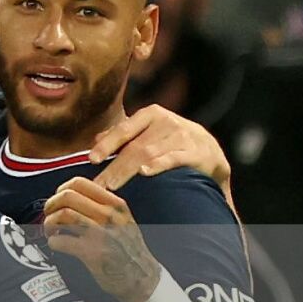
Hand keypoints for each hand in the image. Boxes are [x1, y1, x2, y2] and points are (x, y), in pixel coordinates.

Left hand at [43, 177, 159, 301]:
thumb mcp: (124, 220)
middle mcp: (109, 216)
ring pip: (62, 215)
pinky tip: (57, 245)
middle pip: (67, 196)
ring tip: (51, 231)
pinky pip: (61, 241)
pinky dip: (53, 242)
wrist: (143, 278)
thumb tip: (73, 197)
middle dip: (51, 205)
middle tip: (49, 215)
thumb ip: (104, 206)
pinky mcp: (92, 253)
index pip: (80, 183)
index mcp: (116, 205)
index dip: (61, 189)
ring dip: (49, 223)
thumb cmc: (130, 250)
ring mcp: (100, 234)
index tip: (57, 199)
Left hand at [90, 105, 230, 194]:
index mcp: (151, 115)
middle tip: (99, 185)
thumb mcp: (148, 132)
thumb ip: (123, 135)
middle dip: (114, 167)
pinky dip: (159, 165)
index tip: (92, 160)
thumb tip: (96, 139)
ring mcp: (183, 136)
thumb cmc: (170, 142)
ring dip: (128, 171)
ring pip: (150, 153)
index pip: (124, 129)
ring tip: (113, 186)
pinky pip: (175, 158)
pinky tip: (144, 173)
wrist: (210, 150)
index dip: (107, 145)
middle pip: (135, 146)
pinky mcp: (198, 152)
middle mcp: (167, 122)